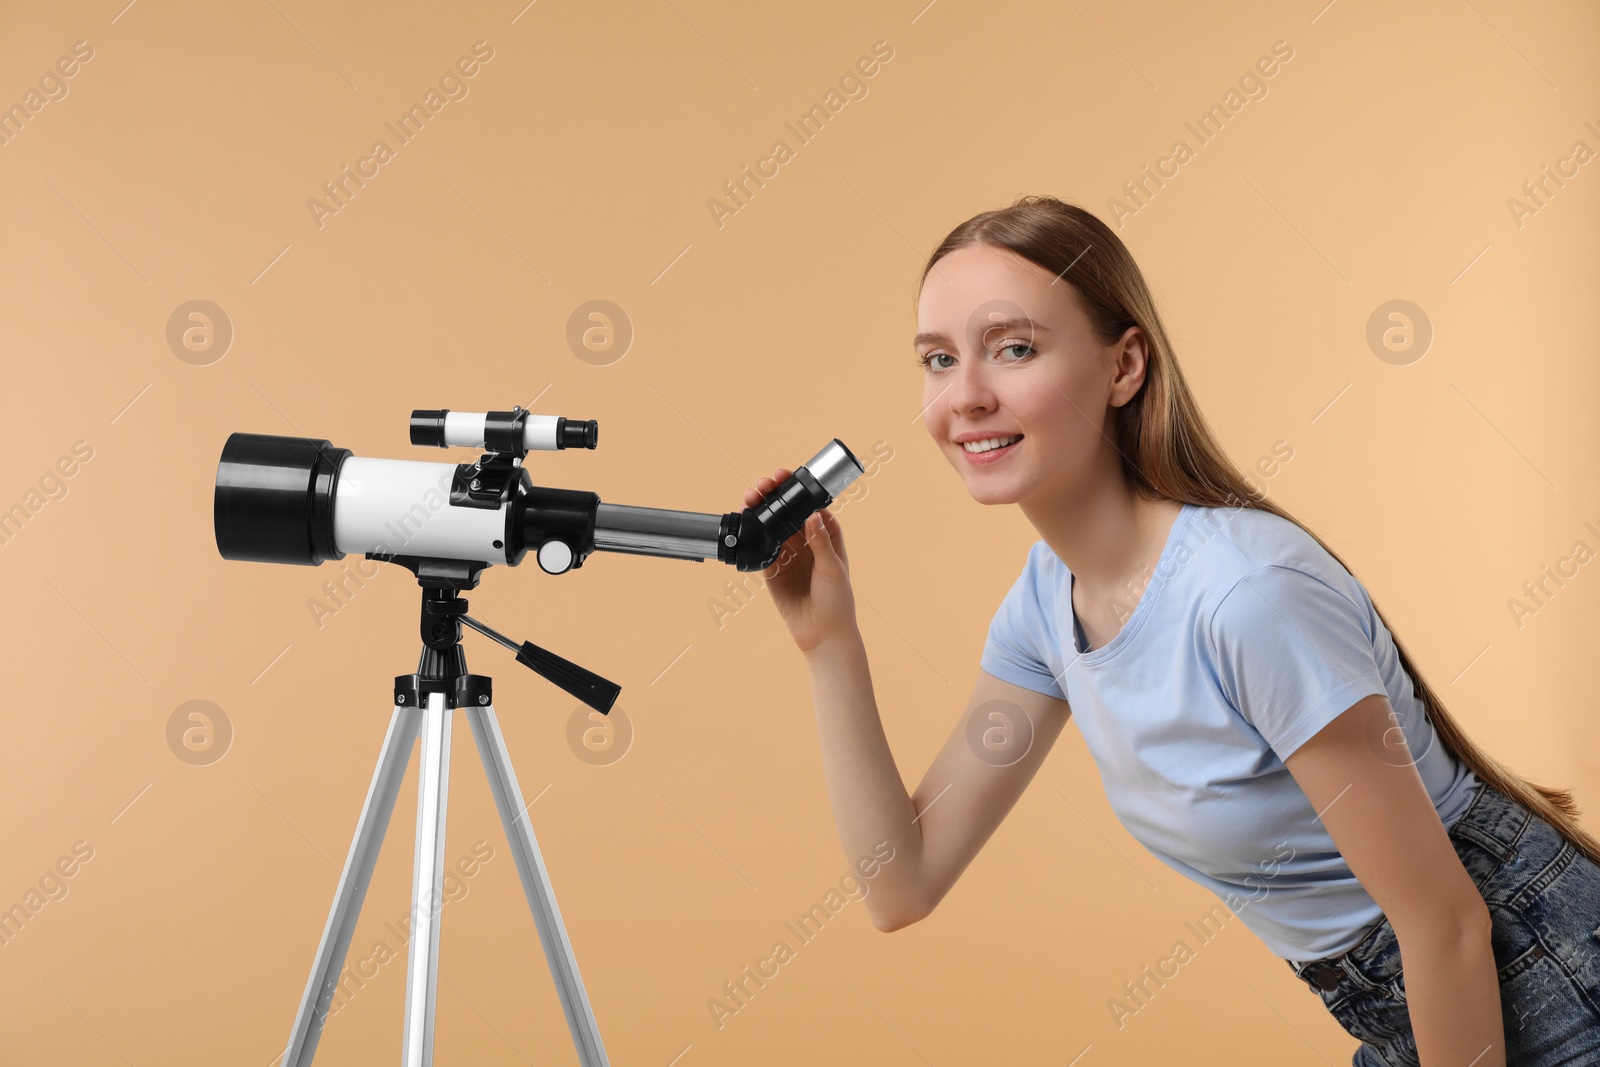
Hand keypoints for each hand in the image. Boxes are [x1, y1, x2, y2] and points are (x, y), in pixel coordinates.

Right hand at [742, 468, 857, 653]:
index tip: (785, 477)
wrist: (822, 634)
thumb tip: (812, 515)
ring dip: (760, 511)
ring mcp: (788, 554)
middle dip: (774, 495)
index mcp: (826, 535)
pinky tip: (745, 523)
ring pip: (771, 526)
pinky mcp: (772, 569)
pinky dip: (752, 536)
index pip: (809, 505)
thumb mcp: (833, 568)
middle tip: (763, 485)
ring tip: (750, 498)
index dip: (797, 489)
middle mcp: (806, 541)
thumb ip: (820, 542)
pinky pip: (760, 548)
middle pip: (787, 511)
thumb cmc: (838, 601)